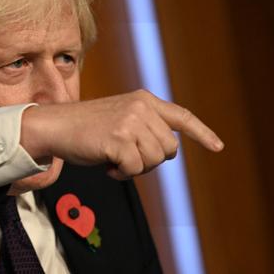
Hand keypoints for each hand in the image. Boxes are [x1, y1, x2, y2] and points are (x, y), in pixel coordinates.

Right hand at [20, 89, 222, 179]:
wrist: (55, 125)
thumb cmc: (86, 128)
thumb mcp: (121, 117)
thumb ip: (145, 126)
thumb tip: (168, 150)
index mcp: (144, 99)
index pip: (181, 116)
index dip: (202, 133)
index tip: (218, 147)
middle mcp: (141, 107)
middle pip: (169, 149)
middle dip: (151, 160)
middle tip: (126, 158)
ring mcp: (130, 122)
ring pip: (154, 161)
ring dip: (135, 168)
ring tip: (113, 158)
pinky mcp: (118, 139)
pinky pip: (134, 169)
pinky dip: (121, 174)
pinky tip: (106, 165)